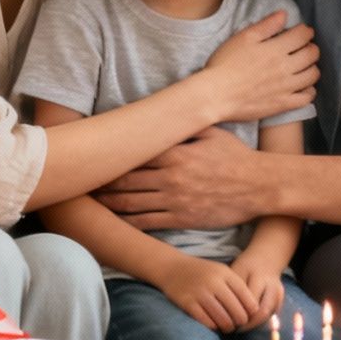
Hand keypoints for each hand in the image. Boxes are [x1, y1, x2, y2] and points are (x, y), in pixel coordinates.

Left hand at [96, 128, 260, 230]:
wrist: (260, 186)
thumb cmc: (237, 157)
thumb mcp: (211, 133)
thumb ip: (185, 126)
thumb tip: (164, 116)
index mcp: (175, 153)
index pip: (133, 154)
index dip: (110, 157)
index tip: (93, 157)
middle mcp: (170, 177)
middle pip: (125, 180)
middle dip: (101, 182)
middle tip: (80, 183)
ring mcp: (175, 200)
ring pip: (130, 203)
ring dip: (107, 204)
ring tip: (89, 203)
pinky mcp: (182, 219)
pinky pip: (146, 223)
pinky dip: (126, 223)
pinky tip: (112, 223)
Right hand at [150, 254, 260, 332]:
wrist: (172, 268)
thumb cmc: (202, 272)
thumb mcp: (221, 272)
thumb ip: (236, 286)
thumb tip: (253, 310)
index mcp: (225, 274)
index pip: (247, 298)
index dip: (251, 311)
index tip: (249, 316)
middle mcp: (214, 283)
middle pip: (237, 311)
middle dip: (240, 322)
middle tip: (238, 324)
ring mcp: (200, 293)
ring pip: (223, 320)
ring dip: (227, 327)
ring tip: (227, 327)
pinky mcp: (187, 303)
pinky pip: (206, 322)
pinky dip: (213, 326)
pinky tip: (214, 325)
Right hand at [201, 11, 318, 124]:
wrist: (216, 95)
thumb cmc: (225, 64)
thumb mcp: (243, 38)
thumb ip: (266, 25)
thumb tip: (284, 15)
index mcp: (276, 49)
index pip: (303, 36)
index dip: (306, 31)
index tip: (303, 32)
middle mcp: (285, 67)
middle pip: (311, 54)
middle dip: (311, 47)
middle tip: (305, 47)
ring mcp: (286, 87)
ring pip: (312, 75)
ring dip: (312, 67)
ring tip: (304, 65)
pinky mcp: (283, 104)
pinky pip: (306, 98)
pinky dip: (309, 90)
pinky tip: (303, 86)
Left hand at [227, 250, 285, 329]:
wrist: (266, 260)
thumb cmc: (246, 266)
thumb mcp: (237, 272)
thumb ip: (234, 290)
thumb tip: (225, 311)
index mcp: (260, 278)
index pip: (251, 302)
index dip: (240, 313)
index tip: (228, 320)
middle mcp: (273, 287)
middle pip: (263, 312)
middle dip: (249, 324)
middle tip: (236, 329)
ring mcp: (279, 294)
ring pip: (269, 316)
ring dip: (256, 324)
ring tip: (242, 328)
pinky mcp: (281, 300)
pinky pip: (272, 315)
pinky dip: (261, 321)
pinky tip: (250, 323)